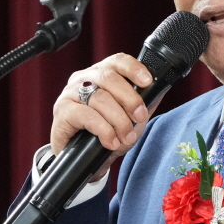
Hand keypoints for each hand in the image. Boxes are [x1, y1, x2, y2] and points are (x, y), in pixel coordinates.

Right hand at [50, 54, 154, 176]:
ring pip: (99, 98)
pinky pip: (87, 115)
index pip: (116, 61)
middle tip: (139, 117)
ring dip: (118, 120)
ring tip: (125, 136)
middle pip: (109, 78)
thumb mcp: (130, 117)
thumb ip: (143, 101)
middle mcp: (82, 79)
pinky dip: (104, 130)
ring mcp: (69, 94)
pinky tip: (110, 141)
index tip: (147, 81)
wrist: (85, 161)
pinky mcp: (62, 112)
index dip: (133, 68)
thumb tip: (160, 88)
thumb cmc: (105, 135)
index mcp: (99, 74)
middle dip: (130, 99)